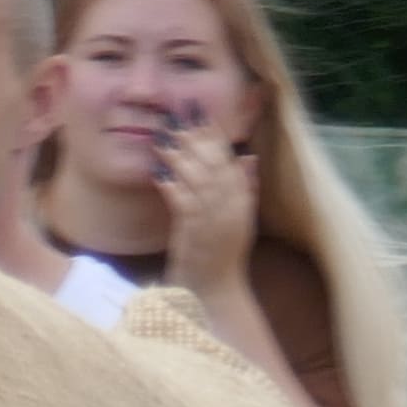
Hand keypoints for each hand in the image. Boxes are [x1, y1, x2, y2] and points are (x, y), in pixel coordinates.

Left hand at [155, 127, 260, 297]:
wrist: (215, 294)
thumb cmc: (221, 258)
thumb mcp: (238, 220)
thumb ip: (244, 188)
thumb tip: (249, 156)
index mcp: (243, 203)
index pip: (230, 160)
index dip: (215, 134)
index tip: (199, 112)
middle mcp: (233, 210)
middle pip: (215, 165)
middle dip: (194, 138)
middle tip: (175, 117)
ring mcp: (215, 223)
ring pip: (198, 180)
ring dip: (179, 157)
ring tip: (162, 139)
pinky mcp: (196, 236)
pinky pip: (184, 204)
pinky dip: (172, 186)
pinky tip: (158, 173)